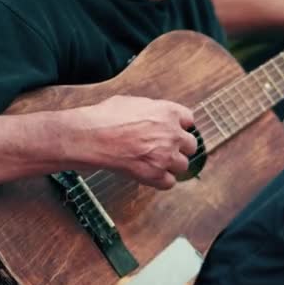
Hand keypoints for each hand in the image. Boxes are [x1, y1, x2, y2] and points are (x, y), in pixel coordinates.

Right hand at [66, 95, 196, 189]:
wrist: (92, 137)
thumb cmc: (106, 117)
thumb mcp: (133, 102)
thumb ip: (152, 110)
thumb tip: (155, 114)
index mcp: (168, 112)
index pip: (189, 120)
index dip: (181, 126)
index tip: (176, 130)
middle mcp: (173, 134)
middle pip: (191, 145)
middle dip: (180, 147)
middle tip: (166, 149)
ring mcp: (166, 155)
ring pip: (183, 165)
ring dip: (172, 165)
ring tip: (156, 163)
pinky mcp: (156, 174)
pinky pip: (170, 182)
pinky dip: (161, 180)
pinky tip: (151, 175)